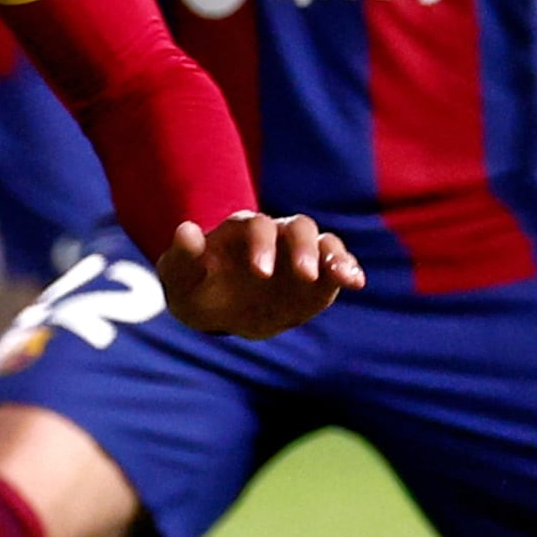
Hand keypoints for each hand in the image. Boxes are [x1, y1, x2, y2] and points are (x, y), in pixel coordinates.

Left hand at [158, 211, 362, 337]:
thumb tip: (186, 229)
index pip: (258, 226)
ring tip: (345, 277)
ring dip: (334, 256)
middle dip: (304, 249)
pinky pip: (338, 265)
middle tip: (304, 276)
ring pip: (324, 242)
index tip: (261, 274)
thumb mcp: (180, 279)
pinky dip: (349, 269)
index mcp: (243, 231)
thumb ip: (181, 256)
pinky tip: (356, 281)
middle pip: (298, 228)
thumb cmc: (197, 289)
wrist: (220, 310)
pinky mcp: (319, 276)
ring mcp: (301, 254)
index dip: (262, 245)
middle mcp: (277, 235)